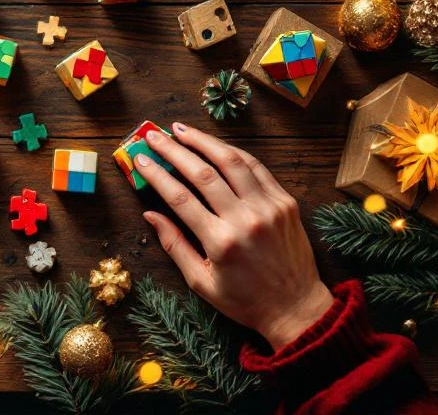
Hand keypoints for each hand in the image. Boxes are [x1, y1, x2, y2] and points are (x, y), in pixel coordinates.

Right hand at [135, 123, 332, 350]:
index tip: (140, 158)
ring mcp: (268, 207)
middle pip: (202, 173)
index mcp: (220, 242)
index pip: (179, 197)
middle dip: (173, 150)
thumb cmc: (244, 300)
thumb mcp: (201, 282)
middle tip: (154, 136)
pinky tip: (215, 145)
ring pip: (231, 161)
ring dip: (203, 141)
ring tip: (181, 130)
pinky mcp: (285, 202)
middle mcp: (244, 220)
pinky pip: (256, 167)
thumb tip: (150, 215)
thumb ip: (174, 245)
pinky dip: (233, 152)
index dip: (156, 174)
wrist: (297, 308)